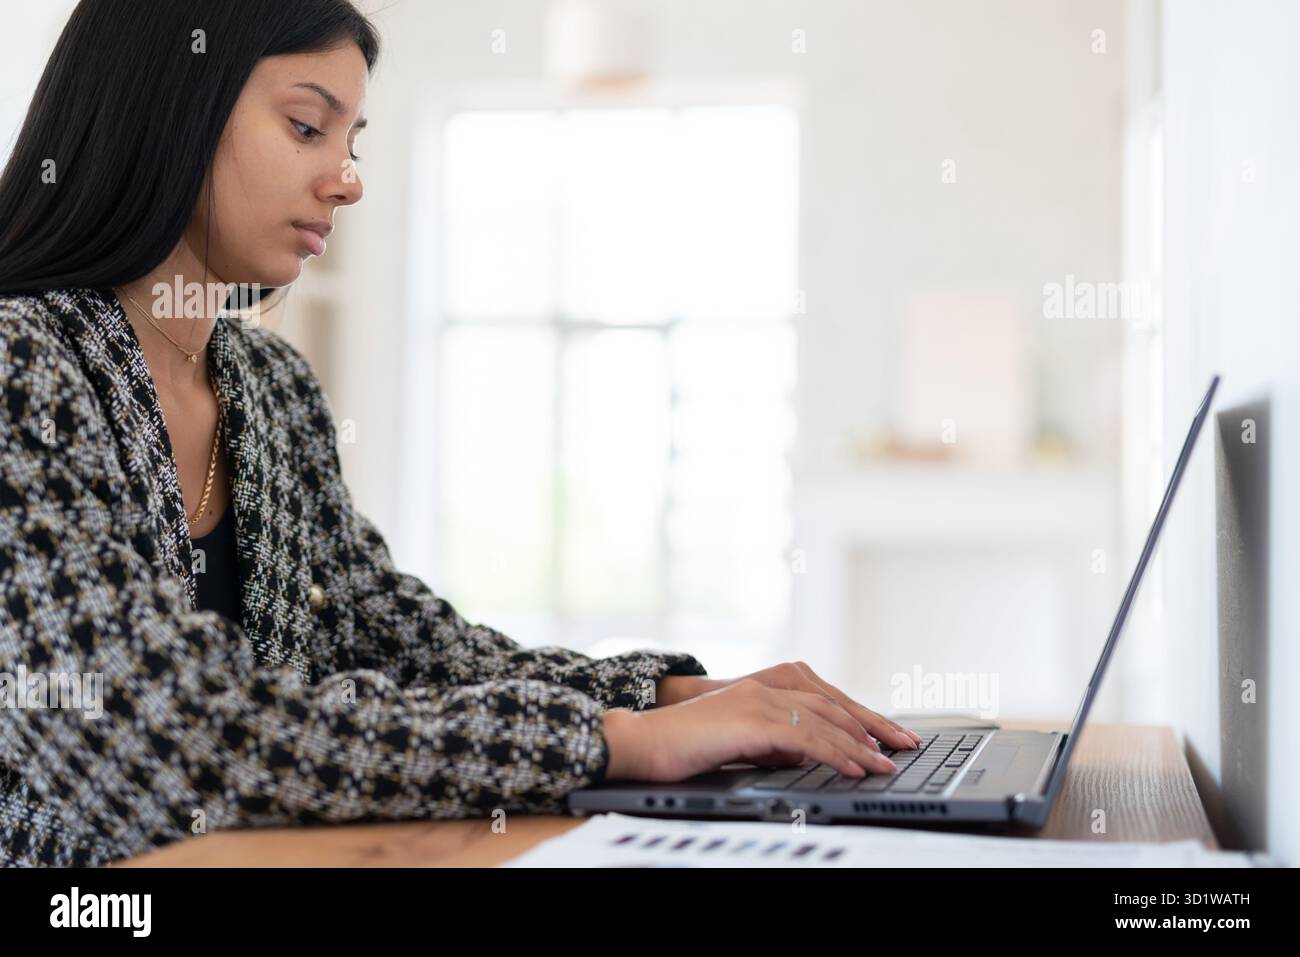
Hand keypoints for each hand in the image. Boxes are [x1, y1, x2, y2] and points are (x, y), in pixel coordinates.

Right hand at [602, 677, 912, 783]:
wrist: (643, 741)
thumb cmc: (685, 746)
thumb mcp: (739, 741)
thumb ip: (771, 742)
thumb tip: (803, 755)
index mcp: (766, 688)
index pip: (826, 701)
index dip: (860, 719)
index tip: (888, 737)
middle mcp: (767, 687)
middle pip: (835, 706)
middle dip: (874, 728)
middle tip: (905, 746)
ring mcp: (760, 700)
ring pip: (825, 721)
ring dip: (861, 745)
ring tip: (885, 765)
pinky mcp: (751, 720)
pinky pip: (805, 737)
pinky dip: (834, 753)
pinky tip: (853, 767)